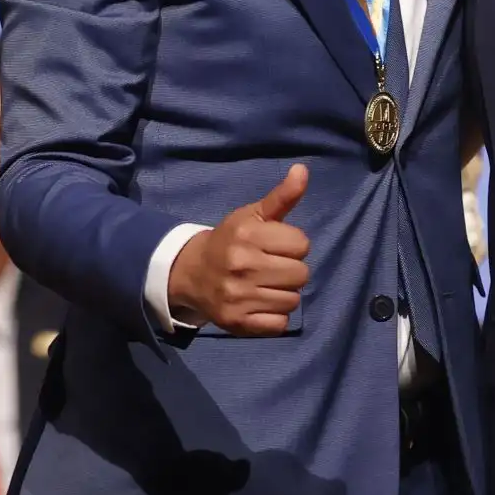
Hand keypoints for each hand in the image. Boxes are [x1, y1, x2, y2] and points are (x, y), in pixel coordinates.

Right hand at [168, 165, 310, 335]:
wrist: (192, 272)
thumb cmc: (231, 240)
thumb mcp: (253, 215)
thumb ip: (282, 196)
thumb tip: (303, 170)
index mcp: (248, 234)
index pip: (302, 244)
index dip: (294, 245)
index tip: (277, 246)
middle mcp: (242, 264)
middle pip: (301, 274)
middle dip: (291, 270)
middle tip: (272, 267)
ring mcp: (238, 296)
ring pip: (292, 300)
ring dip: (284, 294)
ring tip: (266, 285)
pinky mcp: (237, 322)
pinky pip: (280, 324)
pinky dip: (276, 317)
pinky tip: (261, 303)